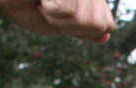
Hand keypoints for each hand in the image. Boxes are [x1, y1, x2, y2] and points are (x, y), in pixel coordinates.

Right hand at [0, 0, 114, 42]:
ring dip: (59, 18)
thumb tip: (105, 36)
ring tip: (45, 2)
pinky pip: (69, 12)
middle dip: (70, 26)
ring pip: (85, 20)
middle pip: (98, 25)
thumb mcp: (60, 22)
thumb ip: (84, 28)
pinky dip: (52, 11)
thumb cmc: (28, 5)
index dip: (81, 31)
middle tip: (49, 8)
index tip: (61, 15)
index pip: (107, 25)